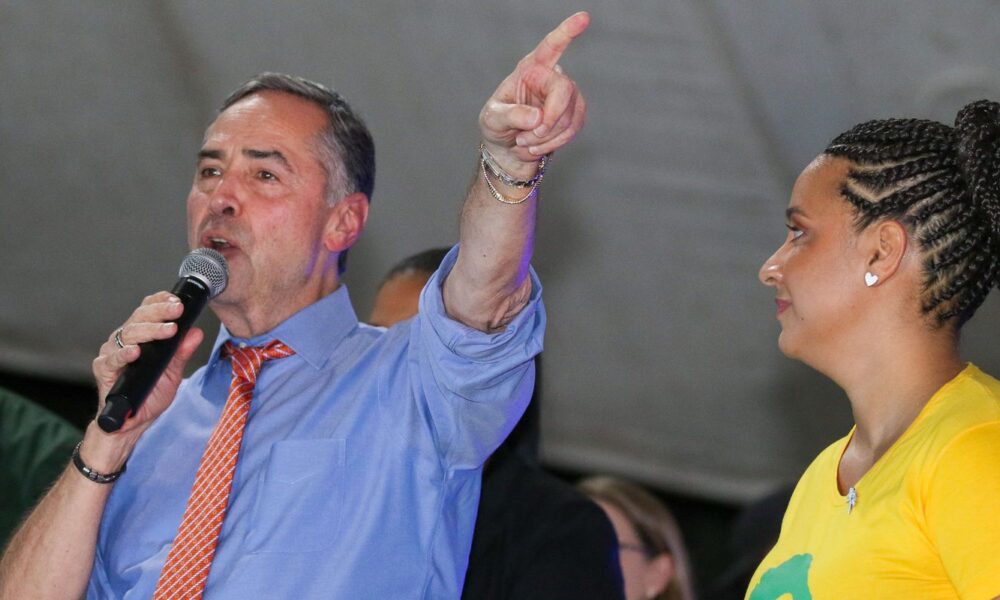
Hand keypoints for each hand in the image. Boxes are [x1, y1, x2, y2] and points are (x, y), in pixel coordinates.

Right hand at [91, 292, 203, 438]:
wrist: (132, 423)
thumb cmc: (149, 394)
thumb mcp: (172, 373)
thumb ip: (182, 353)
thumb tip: (196, 332)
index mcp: (140, 336)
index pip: (147, 310)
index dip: (160, 302)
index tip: (177, 301)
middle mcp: (124, 340)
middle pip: (139, 318)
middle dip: (160, 312)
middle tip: (177, 310)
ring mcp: (112, 353)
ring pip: (128, 334)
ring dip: (150, 331)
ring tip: (167, 330)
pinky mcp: (103, 369)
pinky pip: (112, 358)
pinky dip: (124, 354)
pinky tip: (135, 352)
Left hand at [479, 12, 589, 173]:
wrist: (507, 151)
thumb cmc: (496, 128)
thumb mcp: (493, 119)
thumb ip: (512, 115)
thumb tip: (537, 117)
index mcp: (529, 69)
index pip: (550, 47)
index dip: (567, 32)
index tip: (584, 18)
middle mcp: (550, 78)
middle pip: (564, 90)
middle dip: (550, 119)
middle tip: (529, 138)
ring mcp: (565, 96)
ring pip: (570, 115)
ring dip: (547, 137)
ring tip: (525, 143)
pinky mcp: (574, 114)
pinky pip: (574, 128)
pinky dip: (555, 142)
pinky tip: (537, 146)